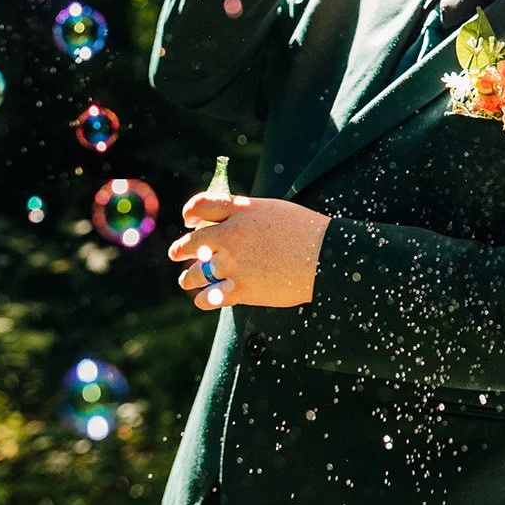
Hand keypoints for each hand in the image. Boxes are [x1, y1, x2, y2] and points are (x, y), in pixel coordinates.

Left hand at [168, 191, 329, 307]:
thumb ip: (246, 213)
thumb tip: (229, 219)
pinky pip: (208, 298)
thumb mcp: (273, 210)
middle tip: (178, 253)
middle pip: (190, 242)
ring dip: (188, 278)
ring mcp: (233, 264)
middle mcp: (231, 235)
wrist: (326, 256)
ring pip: (194, 274)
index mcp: (240, 211)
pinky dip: (203, 299)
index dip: (190, 212)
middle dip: (180, 249)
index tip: (188, 220)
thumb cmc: (306, 231)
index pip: (201, 205)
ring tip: (188, 281)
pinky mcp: (241, 289)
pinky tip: (204, 299)